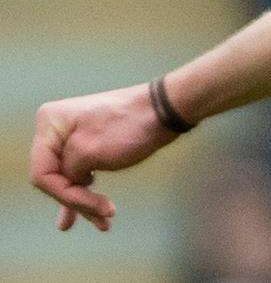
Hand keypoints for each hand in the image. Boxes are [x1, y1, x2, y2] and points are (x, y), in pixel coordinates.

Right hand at [30, 84, 178, 231]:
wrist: (166, 109)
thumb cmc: (128, 127)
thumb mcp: (89, 153)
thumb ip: (67, 172)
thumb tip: (68, 182)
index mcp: (49, 123)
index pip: (42, 173)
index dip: (65, 195)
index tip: (95, 206)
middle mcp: (56, 128)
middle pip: (55, 178)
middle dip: (78, 201)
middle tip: (103, 218)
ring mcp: (73, 136)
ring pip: (71, 178)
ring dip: (84, 201)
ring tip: (103, 223)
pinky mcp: (91, 144)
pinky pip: (82, 172)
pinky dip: (89, 191)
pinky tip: (97, 212)